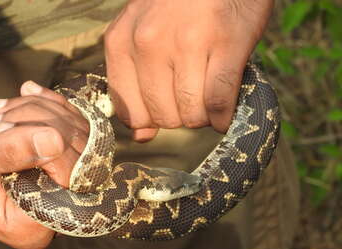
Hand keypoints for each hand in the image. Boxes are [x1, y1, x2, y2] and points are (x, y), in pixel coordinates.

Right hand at [0, 83, 86, 248]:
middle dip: (39, 123)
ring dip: (37, 110)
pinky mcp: (59, 147)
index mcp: (30, 227)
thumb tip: (54, 142)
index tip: (6, 132)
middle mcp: (53, 203)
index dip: (50, 154)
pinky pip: (73, 116)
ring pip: (79, 131)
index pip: (70, 189)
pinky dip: (46, 100)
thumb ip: (4, 155)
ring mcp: (58, 174)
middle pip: (81, 155)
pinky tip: (22, 94)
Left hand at [105, 0, 273, 141]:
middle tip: (190, 100)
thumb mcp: (139, 33)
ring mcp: (188, 43)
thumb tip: (142, 137)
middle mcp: (148, 43)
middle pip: (163, 116)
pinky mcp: (226, 44)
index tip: (164, 109)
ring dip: (201, 117)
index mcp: (121, 42)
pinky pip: (219, 101)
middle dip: (179, 118)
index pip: (130, 112)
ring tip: (205, 98)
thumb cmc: (175, 5)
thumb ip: (134, 83)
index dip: (150, 121)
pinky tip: (223, 113)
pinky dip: (222, 116)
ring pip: (191, 113)